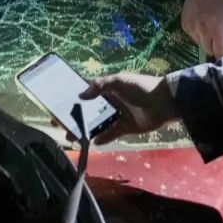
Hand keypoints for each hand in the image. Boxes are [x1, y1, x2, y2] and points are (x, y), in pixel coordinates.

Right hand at [59, 74, 179, 145]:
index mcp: (108, 88)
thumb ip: (99, 86)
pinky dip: (102, 138)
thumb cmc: (140, 88)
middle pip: (88, 110)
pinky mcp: (125, 128)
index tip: (58, 103)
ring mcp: (117, 116)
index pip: (86, 91)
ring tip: (71, 136)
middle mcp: (110, 102)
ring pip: (96, 124)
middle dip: (74, 116)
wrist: (164, 103)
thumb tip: (81, 95)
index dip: (73, 97)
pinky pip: (110, 134)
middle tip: (59, 123)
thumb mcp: (119, 81)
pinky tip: (92, 141)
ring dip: (84, 130)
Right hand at [181, 0, 222, 57]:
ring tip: (211, 28)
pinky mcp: (184, 24)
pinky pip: (193, 36)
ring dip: (207, 41)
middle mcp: (202, 30)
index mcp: (217, 29)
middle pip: (209, 51)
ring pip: (200, 44)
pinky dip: (199, 34)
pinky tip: (203, 23)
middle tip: (221, 37)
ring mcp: (191, 27)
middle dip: (216, 48)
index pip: (220, 54)